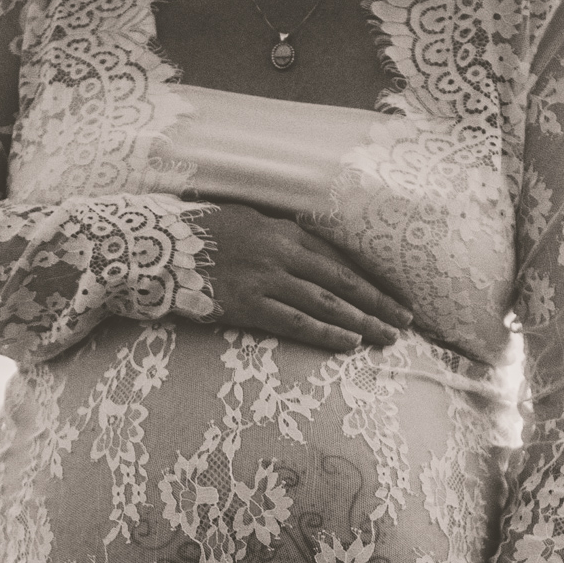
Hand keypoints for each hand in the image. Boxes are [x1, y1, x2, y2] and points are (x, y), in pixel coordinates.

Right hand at [193, 203, 412, 352]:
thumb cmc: (200, 232)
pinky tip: (351, 342)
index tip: (396, 293)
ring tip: (387, 336)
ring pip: (326, 303)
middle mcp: (280, 252)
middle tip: (406, 320)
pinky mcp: (248, 305)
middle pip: (342, 280)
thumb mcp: (245, 219)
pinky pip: (295, 322)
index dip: (372, 277)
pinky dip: (326, 333)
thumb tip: (307, 248)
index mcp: (283, 229)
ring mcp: (265, 279)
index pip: (339, 256)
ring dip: (361, 321)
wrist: (157, 248)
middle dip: (378, 302)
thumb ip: (278, 234)